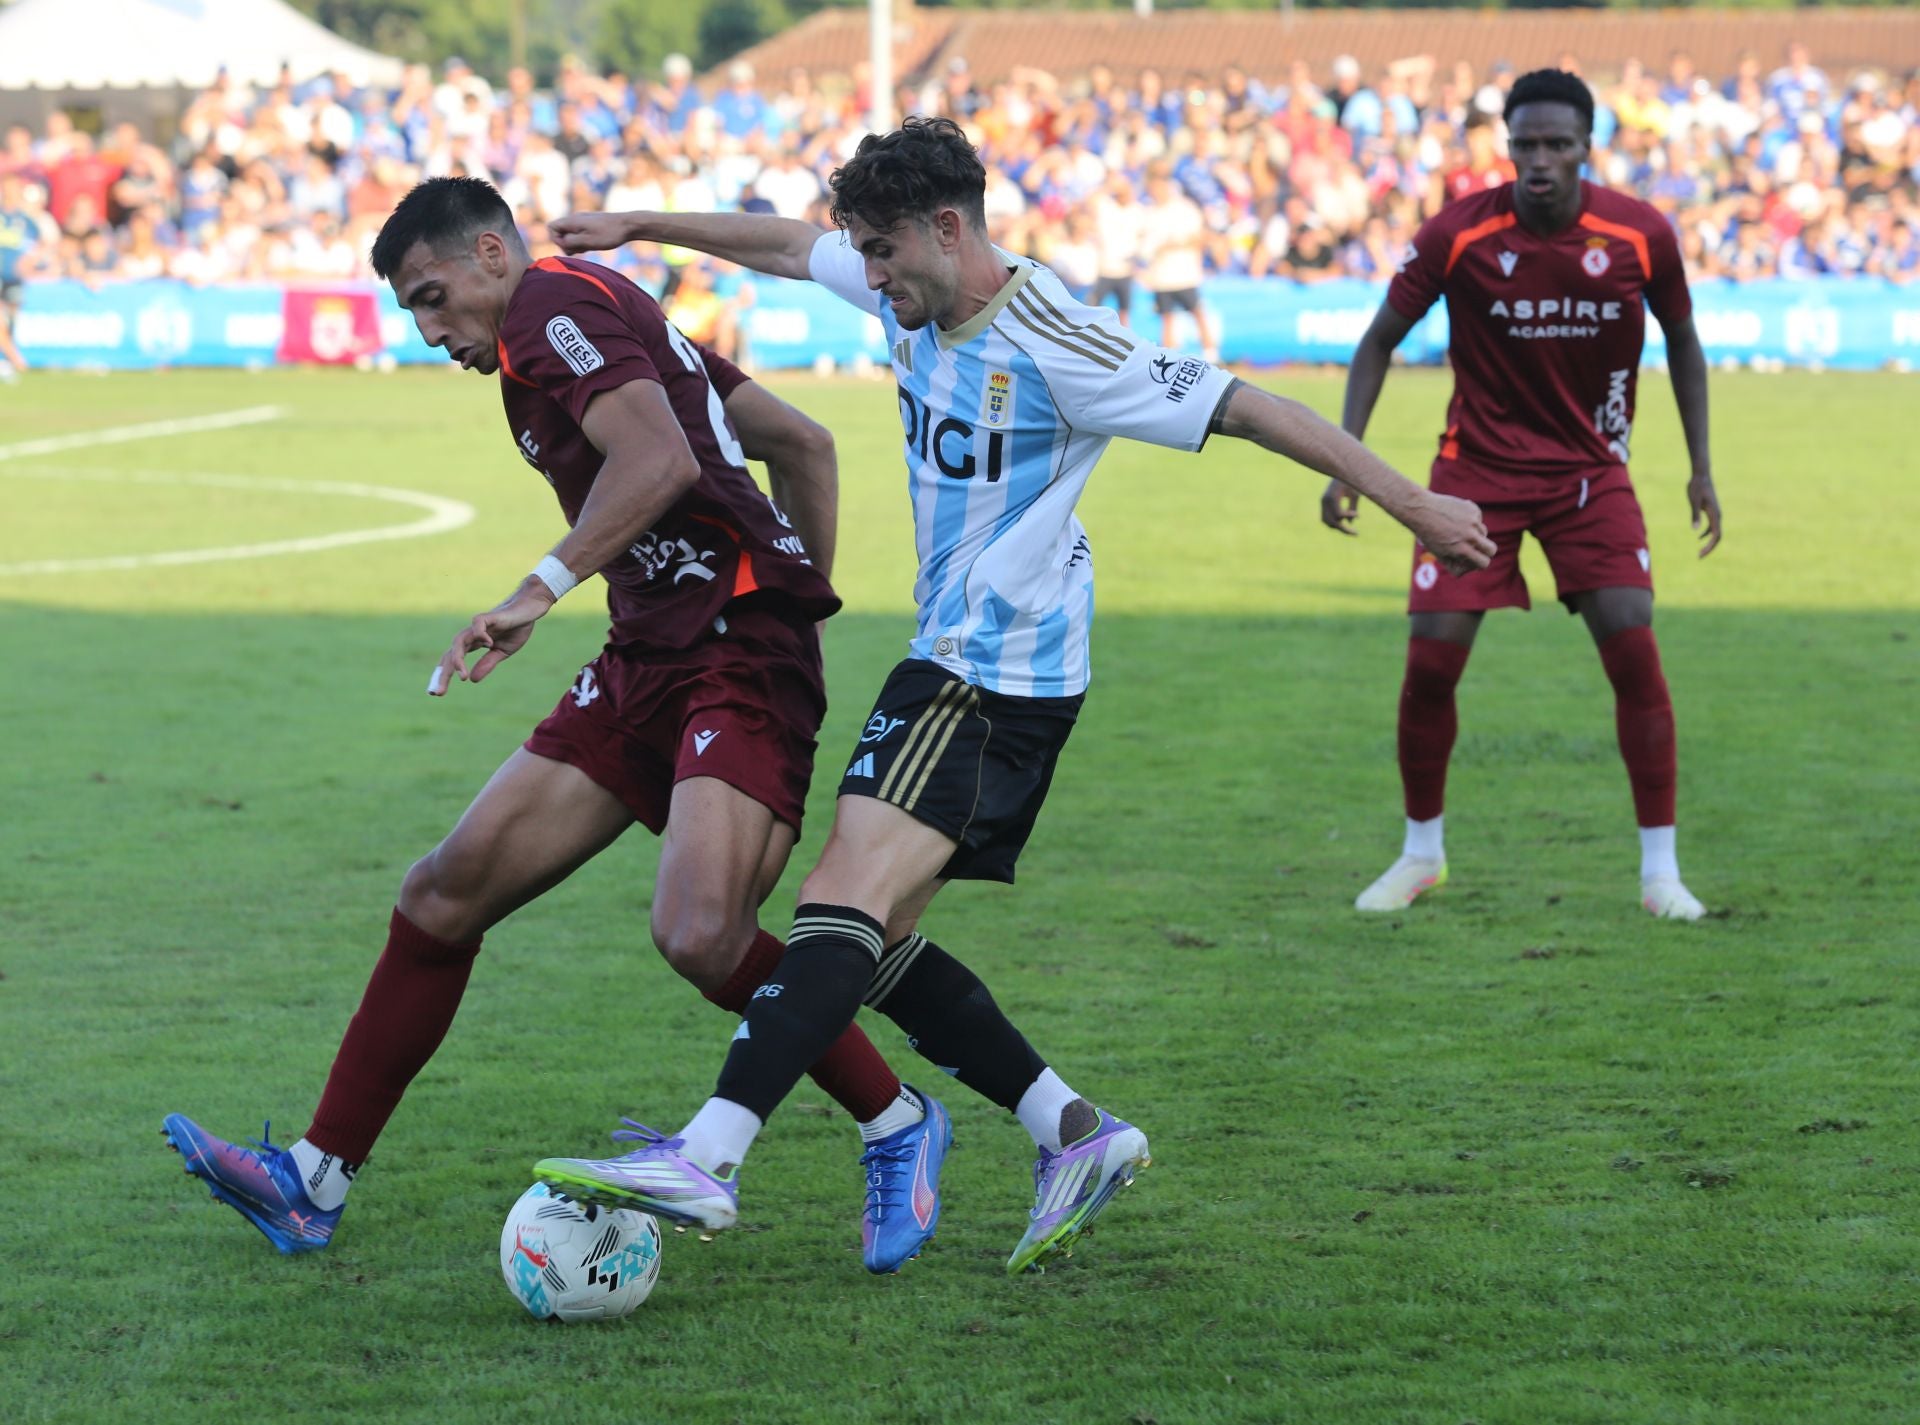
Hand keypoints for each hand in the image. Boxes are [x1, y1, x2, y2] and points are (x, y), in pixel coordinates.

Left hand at [429, 579, 553, 695]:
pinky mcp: (489, 616)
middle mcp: (471, 635)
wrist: (529, 609)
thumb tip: (471, 680)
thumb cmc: (516, 628)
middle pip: (450, 654)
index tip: (436, 694)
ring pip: (459, 641)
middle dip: (443, 674)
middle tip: (437, 693)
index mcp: (473, 644)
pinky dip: (480, 634)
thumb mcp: (502, 651)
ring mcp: (478, 625)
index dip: (444, 675)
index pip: (453, 660)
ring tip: (462, 676)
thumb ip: (487, 663)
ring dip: (458, 659)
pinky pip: (478, 625)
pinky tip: (488, 643)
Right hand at [548, 210, 643, 253]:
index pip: (551, 227)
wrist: (628, 225)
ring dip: (574, 244)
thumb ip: (570, 242)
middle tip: (580, 249)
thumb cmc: (609, 234)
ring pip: (570, 234)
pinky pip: (579, 234)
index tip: (570, 246)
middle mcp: (575, 218)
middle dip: (566, 244)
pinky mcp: (590, 224)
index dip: (556, 240)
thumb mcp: (587, 242)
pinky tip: (592, 245)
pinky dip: (582, 241)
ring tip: (587, 248)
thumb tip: (560, 242)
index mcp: (572, 221)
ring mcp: (583, 221)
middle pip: (560, 232)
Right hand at [1320, 477, 1359, 534]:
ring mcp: (1322, 502)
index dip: (1348, 516)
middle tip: (1356, 533)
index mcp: (1332, 496)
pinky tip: (1344, 522)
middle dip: (1343, 529)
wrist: (1339, 467)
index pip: (1338, 514)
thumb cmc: (1351, 479)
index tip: (1358, 514)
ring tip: (1350, 530)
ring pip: (1326, 521)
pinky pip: (1325, 517)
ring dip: (1337, 527)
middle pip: (1331, 522)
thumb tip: (1351, 523)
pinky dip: (1333, 522)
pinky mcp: (1323, 502)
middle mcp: (1324, 500)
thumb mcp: (1355, 492)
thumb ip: (1353, 507)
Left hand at [1410, 491, 1495, 575]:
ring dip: (1474, 533)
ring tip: (1455, 528)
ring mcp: (1473, 522)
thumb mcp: (1440, 554)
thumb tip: (1472, 567)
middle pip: (1492, 549)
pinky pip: (1478, 518)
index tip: (1476, 560)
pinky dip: (1470, 519)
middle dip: (1487, 551)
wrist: (1420, 509)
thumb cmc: (1428, 535)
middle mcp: (1470, 536)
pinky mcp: (1473, 509)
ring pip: (1484, 532)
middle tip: (1478, 548)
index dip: (1481, 563)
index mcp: (1461, 550)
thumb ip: (1456, 563)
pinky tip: (1455, 517)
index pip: (1484, 563)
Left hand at [1687, 472, 1722, 557]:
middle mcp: (1718, 515)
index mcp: (1715, 514)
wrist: (1701, 475)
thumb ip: (1695, 515)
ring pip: (1715, 532)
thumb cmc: (1696, 487)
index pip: (1716, 535)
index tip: (1701, 554)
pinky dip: (1706, 533)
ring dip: (1708, 542)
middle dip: (1710, 547)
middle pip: (1717, 536)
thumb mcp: (1693, 501)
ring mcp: (1715, 513)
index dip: (1710, 546)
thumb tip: (1695, 531)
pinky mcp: (1711, 510)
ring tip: (1699, 552)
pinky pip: (1712, 526)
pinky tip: (1698, 537)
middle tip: (1699, 557)